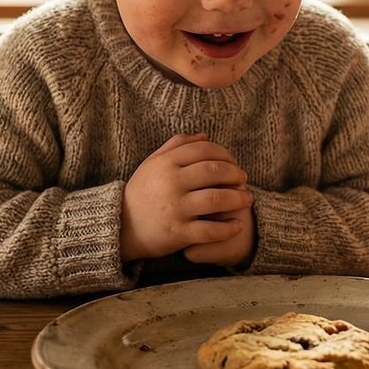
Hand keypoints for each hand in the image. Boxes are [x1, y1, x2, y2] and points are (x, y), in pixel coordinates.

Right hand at [120, 134, 251, 261]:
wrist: (121, 226)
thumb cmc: (141, 192)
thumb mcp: (152, 164)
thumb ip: (176, 146)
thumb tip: (205, 136)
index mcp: (166, 163)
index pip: (205, 150)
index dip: (225, 154)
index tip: (233, 162)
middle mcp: (171, 183)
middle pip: (215, 171)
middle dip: (235, 174)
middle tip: (243, 179)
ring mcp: (175, 208)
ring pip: (217, 199)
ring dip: (238, 199)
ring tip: (247, 199)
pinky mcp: (178, 233)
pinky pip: (210, 230)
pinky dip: (228, 228)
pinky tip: (237, 225)